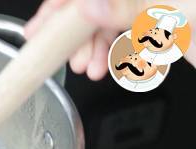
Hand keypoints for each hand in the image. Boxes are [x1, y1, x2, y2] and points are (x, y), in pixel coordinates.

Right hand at [25, 0, 195, 79]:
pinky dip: (125, 49)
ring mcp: (164, 1)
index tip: (39, 30)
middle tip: (64, 58)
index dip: (61, 6)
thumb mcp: (181, 16)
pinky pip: (138, 28)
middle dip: (80, 30)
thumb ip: (128, 7)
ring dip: (100, 45)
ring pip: (118, 14)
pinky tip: (119, 65)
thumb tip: (83, 6)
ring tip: (94, 69)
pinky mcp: (174, 17)